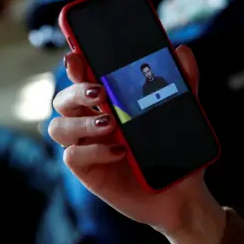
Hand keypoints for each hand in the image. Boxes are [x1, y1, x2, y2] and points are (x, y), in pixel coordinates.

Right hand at [48, 46, 225, 243]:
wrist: (183, 193)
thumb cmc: (176, 150)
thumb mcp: (183, 113)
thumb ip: (184, 81)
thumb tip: (182, 51)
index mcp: (108, 102)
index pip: (82, 77)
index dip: (74, 64)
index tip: (77, 56)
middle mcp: (91, 121)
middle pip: (63, 100)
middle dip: (75, 91)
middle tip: (100, 92)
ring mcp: (87, 146)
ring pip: (59, 126)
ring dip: (81, 122)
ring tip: (111, 123)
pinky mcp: (89, 171)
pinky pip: (73, 156)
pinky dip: (94, 150)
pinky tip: (120, 151)